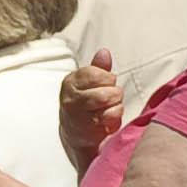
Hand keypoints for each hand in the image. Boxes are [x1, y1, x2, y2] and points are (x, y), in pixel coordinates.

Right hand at [57, 47, 123, 166]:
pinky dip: (114, 119)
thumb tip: (104, 53)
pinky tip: (107, 121)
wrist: (76, 134)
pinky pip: (111, 116)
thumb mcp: (89, 84)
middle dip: (114, 94)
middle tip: (108, 100)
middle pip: (107, 88)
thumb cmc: (86, 105)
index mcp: (71, 82)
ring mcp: (77, 114)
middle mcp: (71, 97)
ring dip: (115, 106)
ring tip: (107, 110)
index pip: (97, 73)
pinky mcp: (87, 128)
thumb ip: (98, 68)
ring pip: (109, 100)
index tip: (104, 86)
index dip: (107, 79)